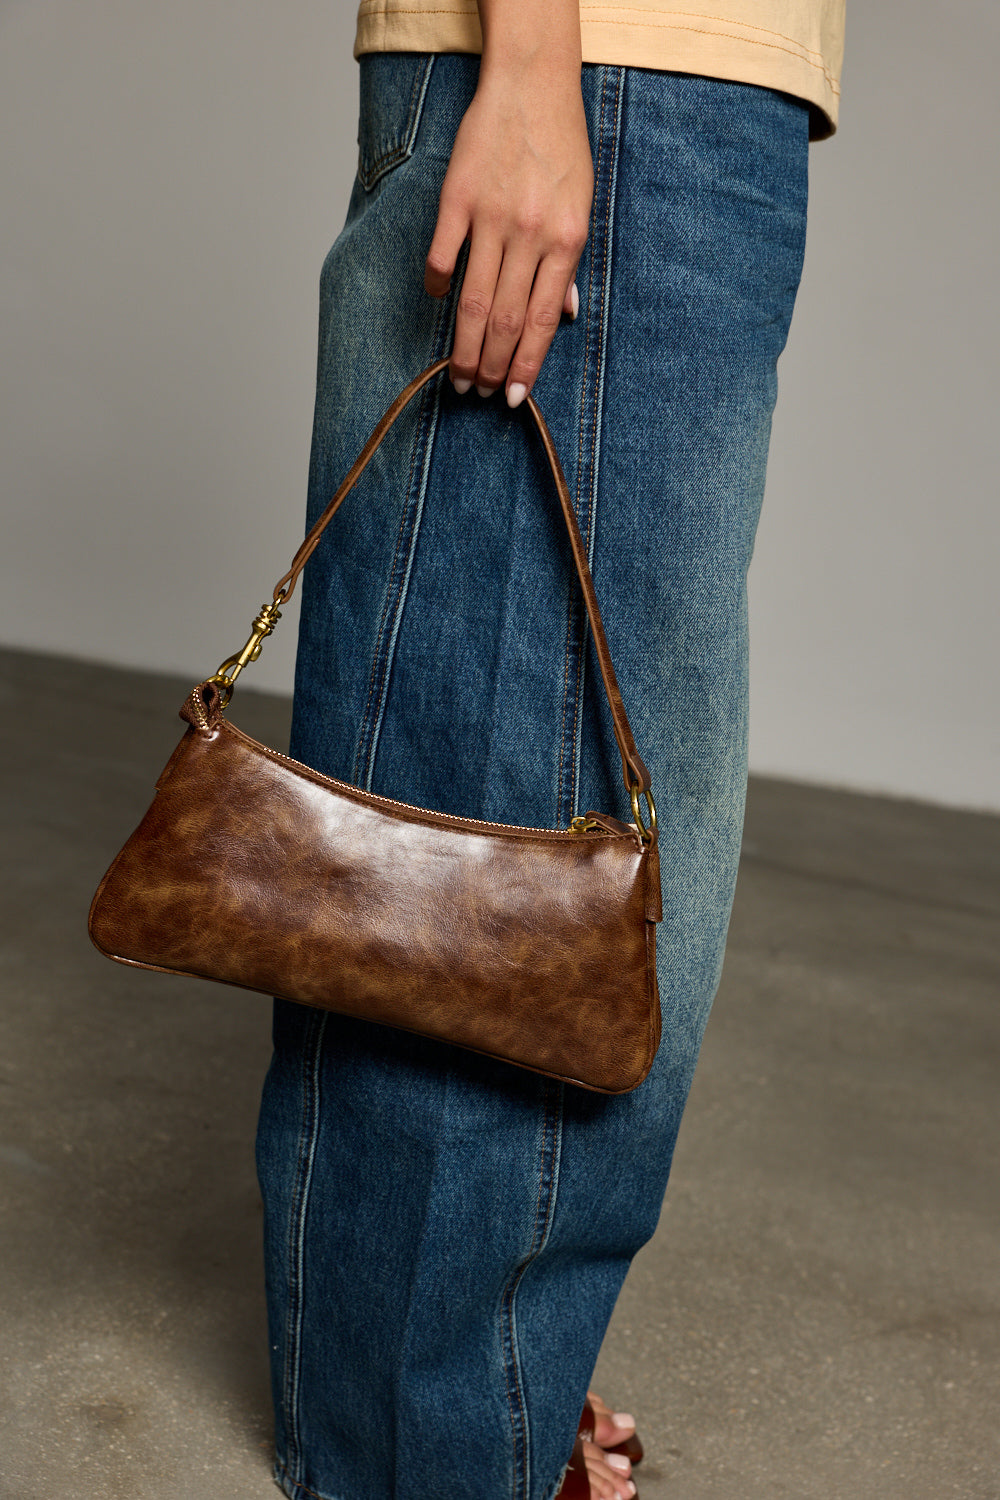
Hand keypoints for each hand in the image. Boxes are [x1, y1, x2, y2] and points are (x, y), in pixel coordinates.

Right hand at [424, 60, 592, 407]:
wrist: (531, 84)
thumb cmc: (560, 147)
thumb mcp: (582, 205)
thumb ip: (569, 263)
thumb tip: (565, 315)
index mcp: (566, 240)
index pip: (543, 321)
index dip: (526, 364)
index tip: (513, 396)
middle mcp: (530, 234)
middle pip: (504, 320)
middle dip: (490, 366)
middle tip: (478, 391)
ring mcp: (490, 218)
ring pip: (472, 302)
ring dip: (464, 346)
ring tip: (459, 374)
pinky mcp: (457, 199)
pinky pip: (442, 258)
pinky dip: (438, 288)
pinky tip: (439, 303)